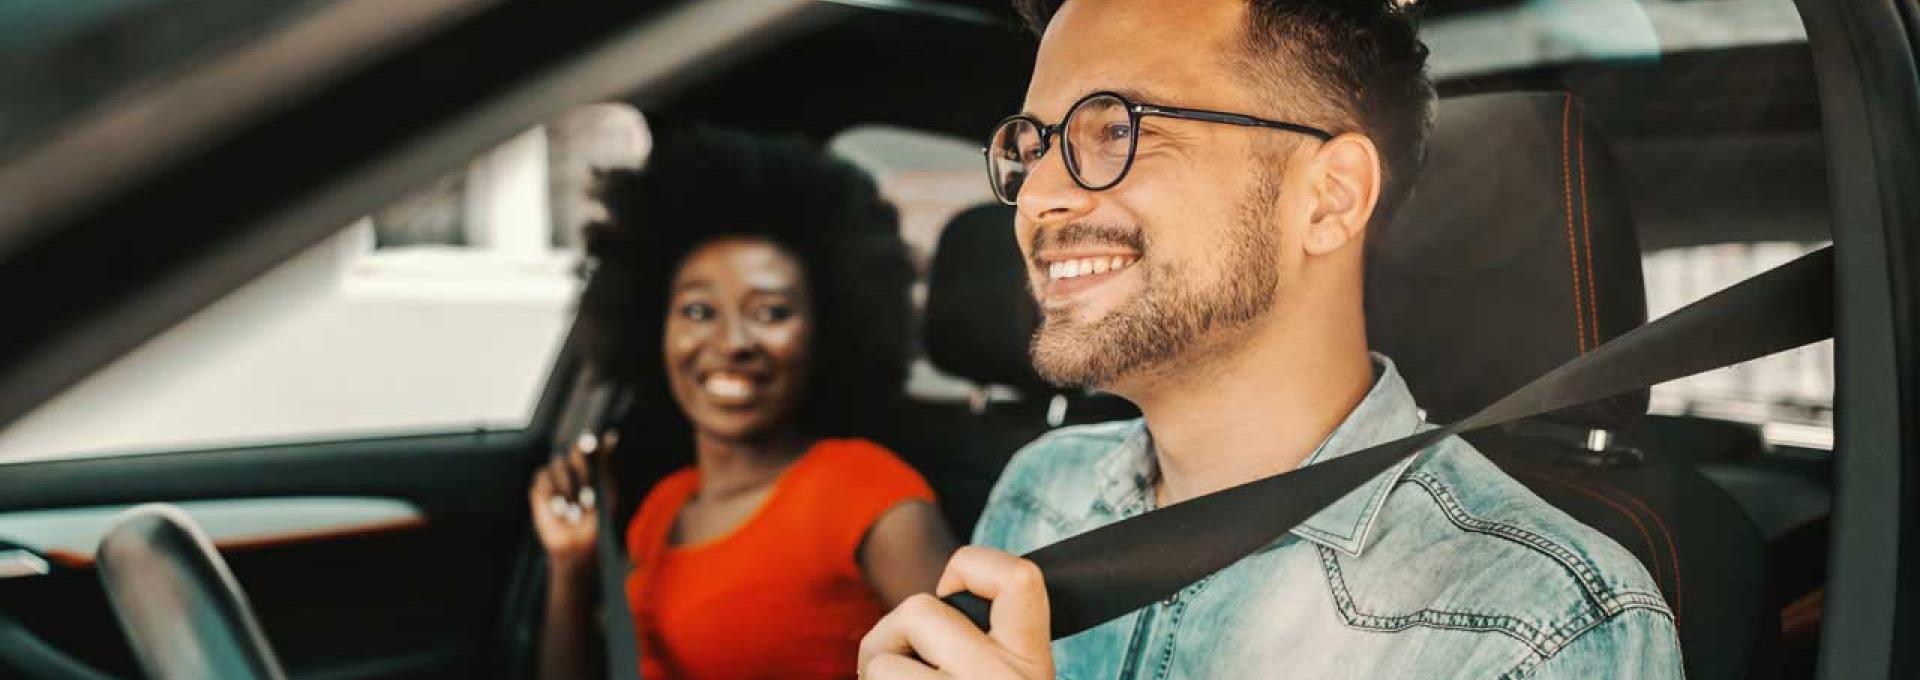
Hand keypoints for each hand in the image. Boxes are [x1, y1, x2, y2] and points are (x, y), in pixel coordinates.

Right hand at [528, 431, 616, 573]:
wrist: (578, 544)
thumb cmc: (599, 518)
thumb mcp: (608, 489)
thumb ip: (608, 462)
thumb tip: (612, 435)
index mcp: (591, 467)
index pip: (587, 445)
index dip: (588, 443)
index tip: (590, 442)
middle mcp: (572, 470)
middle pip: (573, 454)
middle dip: (581, 471)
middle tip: (588, 493)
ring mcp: (555, 479)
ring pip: (557, 464)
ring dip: (568, 486)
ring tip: (574, 508)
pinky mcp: (539, 490)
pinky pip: (542, 477)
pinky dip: (551, 492)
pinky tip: (559, 509)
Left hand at [858, 546, 1053, 679]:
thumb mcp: (998, 674)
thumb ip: (979, 640)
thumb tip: (944, 594)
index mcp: (1032, 663)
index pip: (1020, 578)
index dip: (971, 566)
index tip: (949, 591)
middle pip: (919, 609)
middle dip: (890, 634)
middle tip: (896, 663)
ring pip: (884, 657)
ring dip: (875, 670)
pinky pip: (876, 677)